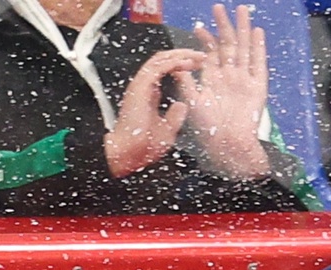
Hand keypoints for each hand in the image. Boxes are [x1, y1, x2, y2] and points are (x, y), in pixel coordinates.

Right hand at [107, 47, 203, 176]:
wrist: (130, 154)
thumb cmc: (144, 146)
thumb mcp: (167, 131)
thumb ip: (174, 117)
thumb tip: (182, 105)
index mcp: (149, 94)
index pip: (165, 70)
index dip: (181, 65)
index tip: (197, 66)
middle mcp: (144, 86)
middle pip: (163, 60)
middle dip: (183, 55)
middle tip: (200, 56)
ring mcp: (141, 84)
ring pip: (160, 59)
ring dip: (180, 55)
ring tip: (196, 56)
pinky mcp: (140, 85)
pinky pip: (158, 67)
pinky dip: (173, 63)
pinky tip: (187, 63)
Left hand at [185, 5, 270, 178]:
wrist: (228, 146)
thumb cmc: (209, 130)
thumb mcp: (192, 103)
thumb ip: (186, 83)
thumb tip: (177, 66)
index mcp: (213, 80)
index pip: (210, 54)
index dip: (205, 39)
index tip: (199, 26)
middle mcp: (229, 77)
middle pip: (228, 45)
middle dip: (224, 26)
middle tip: (219, 8)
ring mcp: (244, 80)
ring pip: (244, 49)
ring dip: (242, 30)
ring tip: (241, 11)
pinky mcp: (257, 87)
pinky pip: (258, 64)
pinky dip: (258, 48)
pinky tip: (257, 32)